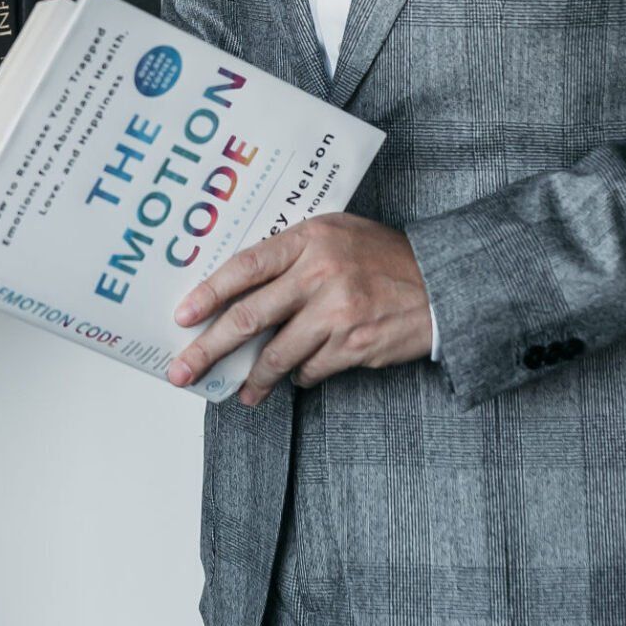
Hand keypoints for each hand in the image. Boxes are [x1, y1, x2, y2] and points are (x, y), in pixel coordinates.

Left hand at [167, 213, 434, 406]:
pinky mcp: (355, 345)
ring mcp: (338, 312)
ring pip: (277, 354)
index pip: (246, 266)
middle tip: (184, 370)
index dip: (209, 293)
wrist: (443, 282)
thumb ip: (292, 252)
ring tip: (243, 391)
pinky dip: (300, 375)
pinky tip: (300, 373)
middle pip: (250, 317)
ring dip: (255, 378)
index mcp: (311, 238)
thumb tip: (238, 287)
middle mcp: (321, 273)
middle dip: (210, 349)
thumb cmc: (383, 257)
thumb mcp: (337, 234)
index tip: (182, 316)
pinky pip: (310, 369)